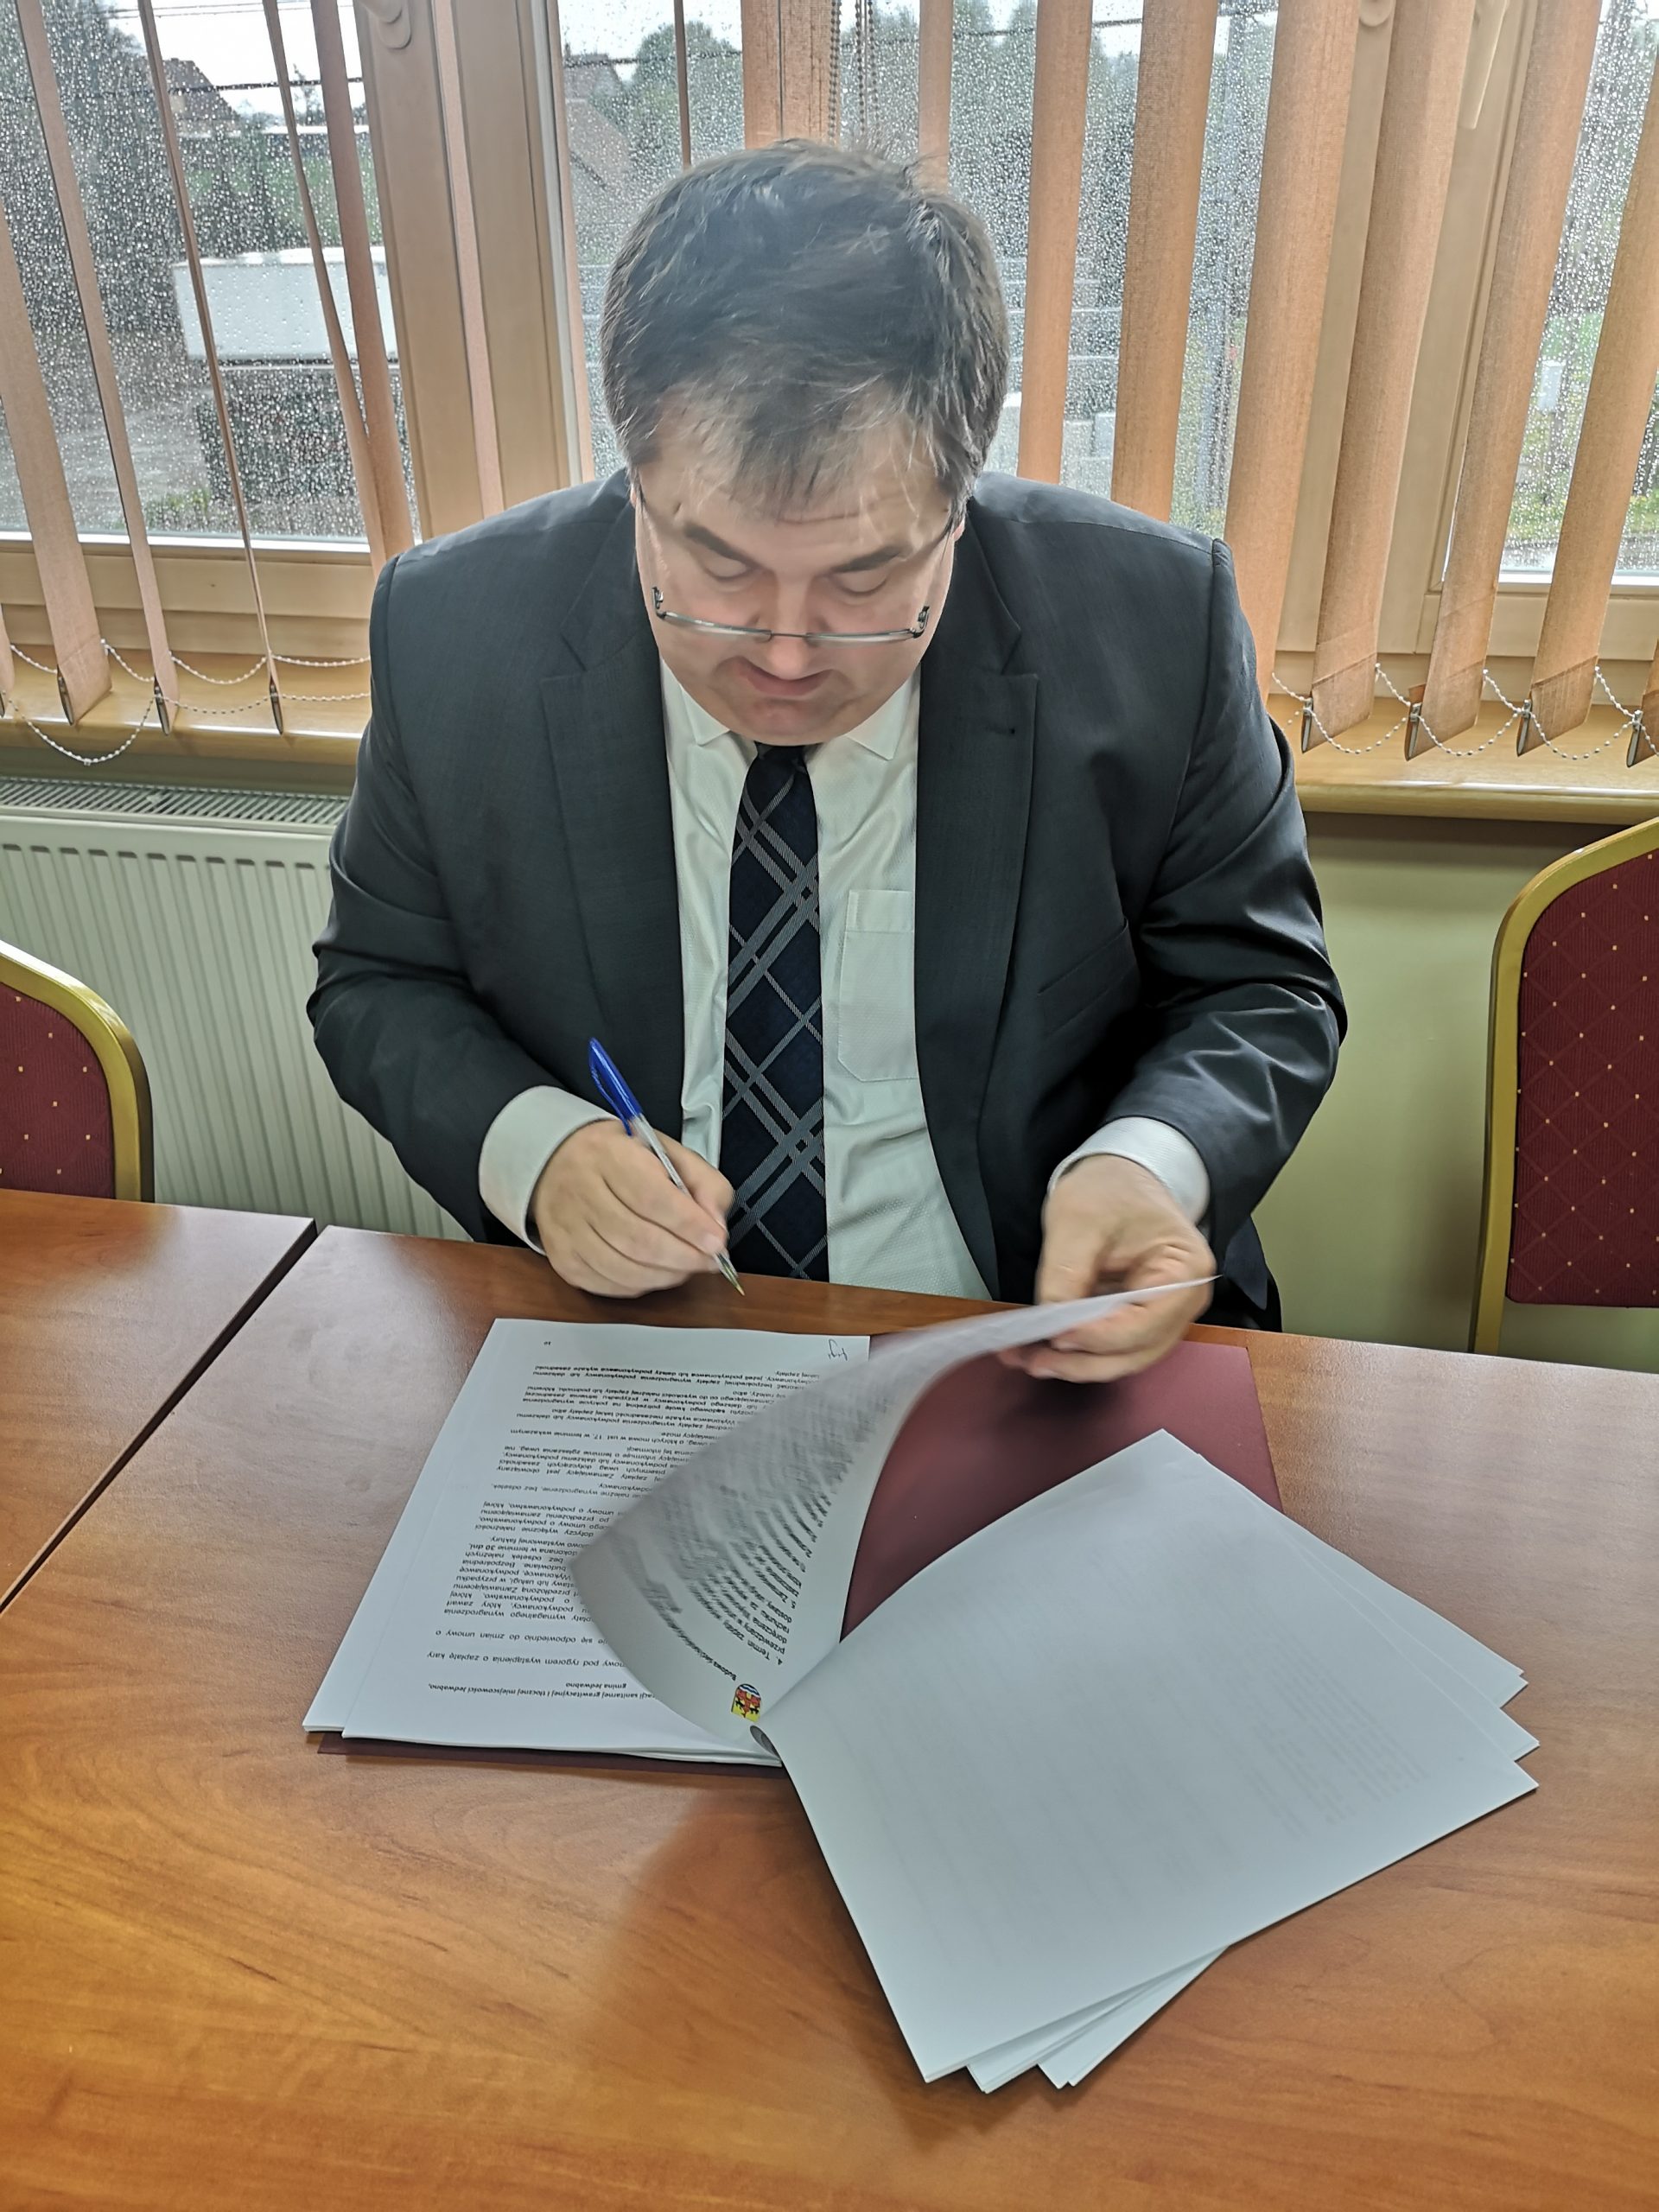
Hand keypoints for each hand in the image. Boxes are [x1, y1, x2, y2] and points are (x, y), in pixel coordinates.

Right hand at [531, 1120, 734, 1296]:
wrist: (558, 1162)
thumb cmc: (621, 1159)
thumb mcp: (668, 1152)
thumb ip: (703, 1183)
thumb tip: (716, 1225)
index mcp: (610, 1155)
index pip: (652, 1198)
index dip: (689, 1225)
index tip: (716, 1241)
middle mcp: (581, 1191)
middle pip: (638, 1239)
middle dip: (684, 1257)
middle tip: (709, 1261)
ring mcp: (567, 1228)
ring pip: (623, 1268)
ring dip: (665, 1275)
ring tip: (686, 1267)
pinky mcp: (562, 1257)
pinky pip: (607, 1284)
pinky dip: (640, 1285)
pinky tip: (655, 1273)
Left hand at [1003, 1154, 1214, 1383]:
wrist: (1118, 1177)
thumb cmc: (1111, 1188)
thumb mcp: (1079, 1219)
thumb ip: (1067, 1271)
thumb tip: (1050, 1321)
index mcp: (1185, 1270)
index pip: (1145, 1322)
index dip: (1098, 1336)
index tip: (1055, 1336)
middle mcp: (1184, 1301)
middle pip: (1137, 1350)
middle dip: (1083, 1360)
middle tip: (1034, 1359)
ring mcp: (1163, 1313)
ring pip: (1123, 1357)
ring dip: (1076, 1364)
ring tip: (1028, 1359)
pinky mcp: (1137, 1318)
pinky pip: (1111, 1347)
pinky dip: (1077, 1352)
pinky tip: (1041, 1350)